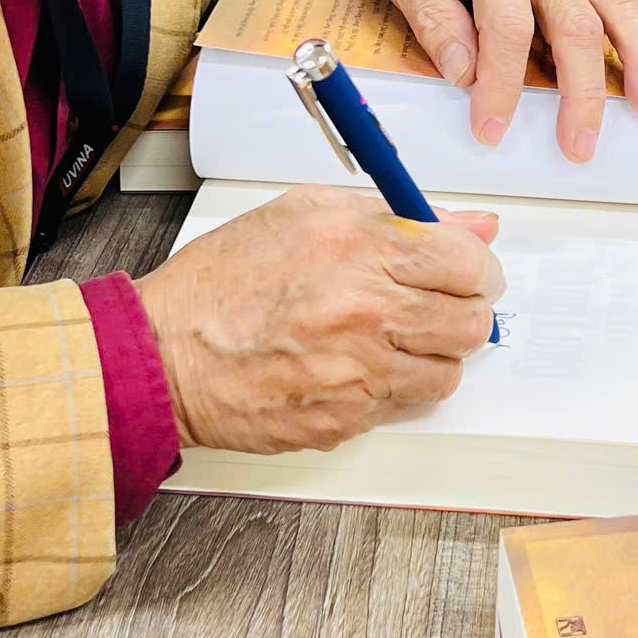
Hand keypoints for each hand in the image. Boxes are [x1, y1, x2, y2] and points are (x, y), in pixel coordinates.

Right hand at [134, 185, 503, 453]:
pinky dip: (393, 389)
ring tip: (392, 338)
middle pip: (470, 321)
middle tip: (433, 305)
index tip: (463, 270)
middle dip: (462, 310)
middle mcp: (363, 311)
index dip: (474, 266)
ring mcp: (356, 373)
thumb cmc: (223, 283)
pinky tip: (358, 368)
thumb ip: (395, 216)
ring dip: (431, 354)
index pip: (467, 261)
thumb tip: (474, 225)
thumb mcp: (304, 215)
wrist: (162, 355)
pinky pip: (403, 407)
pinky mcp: (344, 421)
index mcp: (356, 248)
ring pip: (447, 372)